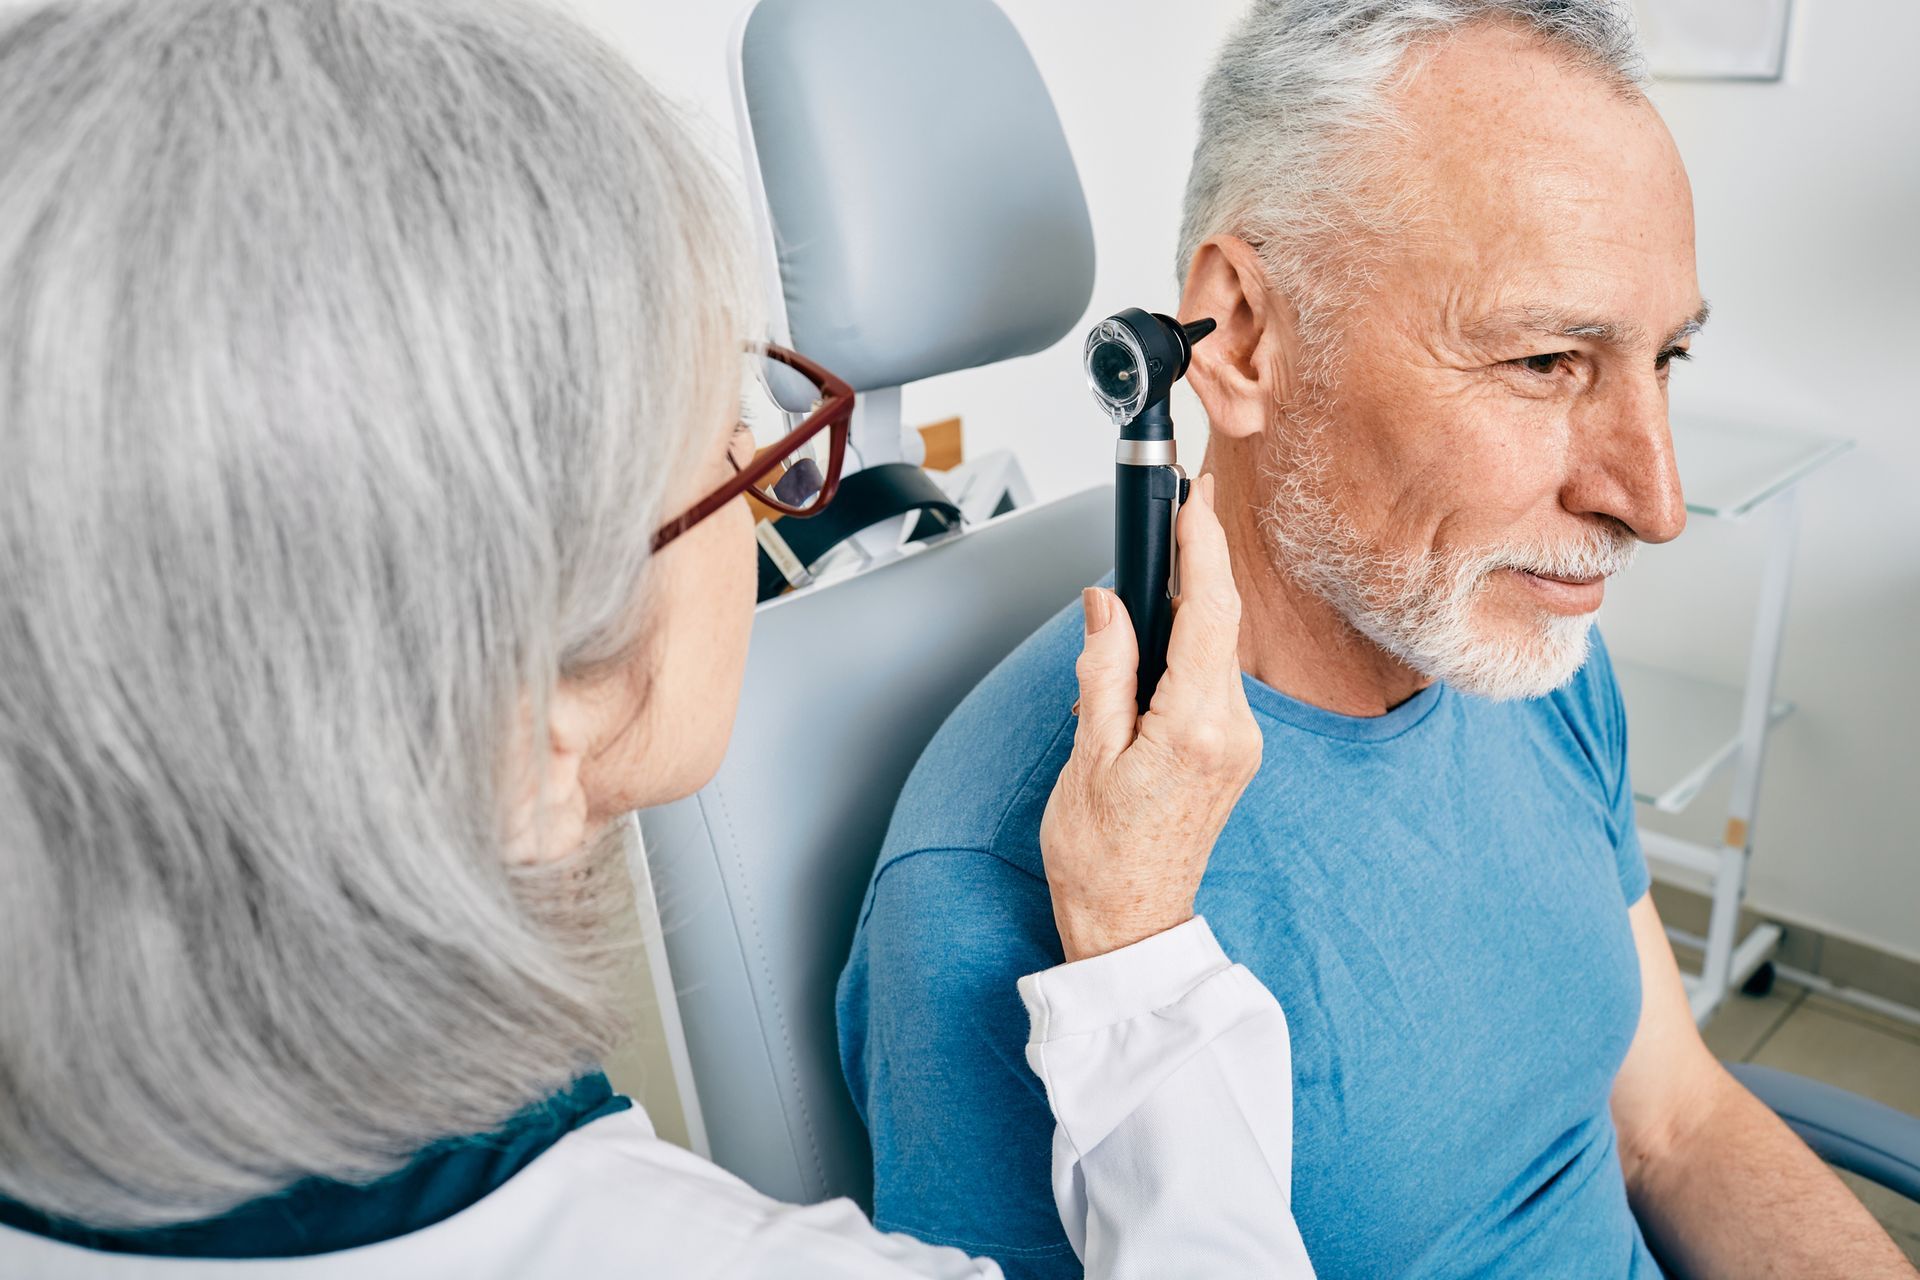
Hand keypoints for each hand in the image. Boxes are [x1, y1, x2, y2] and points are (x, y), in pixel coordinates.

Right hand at [1039, 473, 1261, 962]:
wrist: (1131, 923)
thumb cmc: (1101, 856)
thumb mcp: (1087, 755)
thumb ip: (1104, 670)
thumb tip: (1109, 606)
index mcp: (1196, 728)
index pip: (1209, 613)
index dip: (1204, 547)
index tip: (1196, 498)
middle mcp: (1233, 732)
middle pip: (1219, 623)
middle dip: (1196, 565)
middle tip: (1176, 511)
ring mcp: (1241, 744)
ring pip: (1217, 649)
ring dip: (1189, 609)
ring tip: (1150, 584)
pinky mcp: (1235, 752)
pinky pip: (1214, 679)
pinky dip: (1189, 648)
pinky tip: (1158, 647)